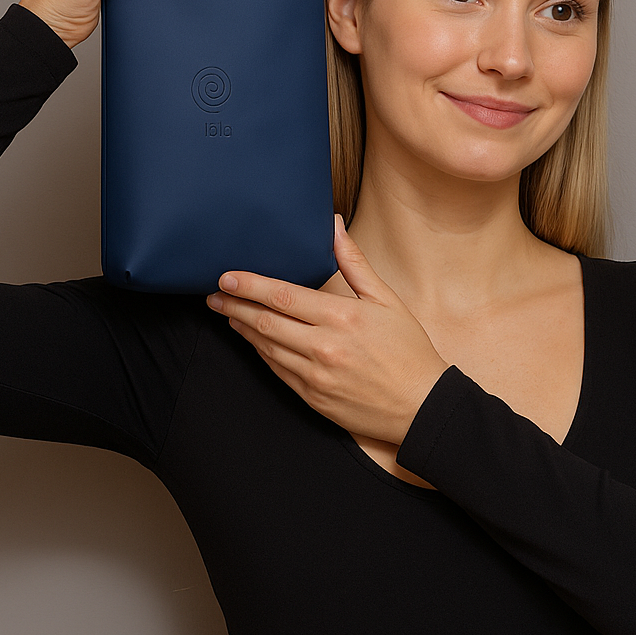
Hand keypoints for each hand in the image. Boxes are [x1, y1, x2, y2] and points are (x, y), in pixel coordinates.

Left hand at [206, 216, 449, 445]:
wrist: (421, 407)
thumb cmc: (409, 351)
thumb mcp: (388, 300)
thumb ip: (354, 264)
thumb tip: (333, 227)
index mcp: (342, 318)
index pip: (283, 297)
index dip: (250, 286)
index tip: (227, 277)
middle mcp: (324, 347)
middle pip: (266, 323)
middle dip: (235, 306)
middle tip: (214, 295)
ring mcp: (316, 376)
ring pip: (267, 348)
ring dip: (244, 329)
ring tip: (228, 313)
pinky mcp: (313, 398)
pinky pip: (277, 371)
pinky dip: (261, 353)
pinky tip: (253, 341)